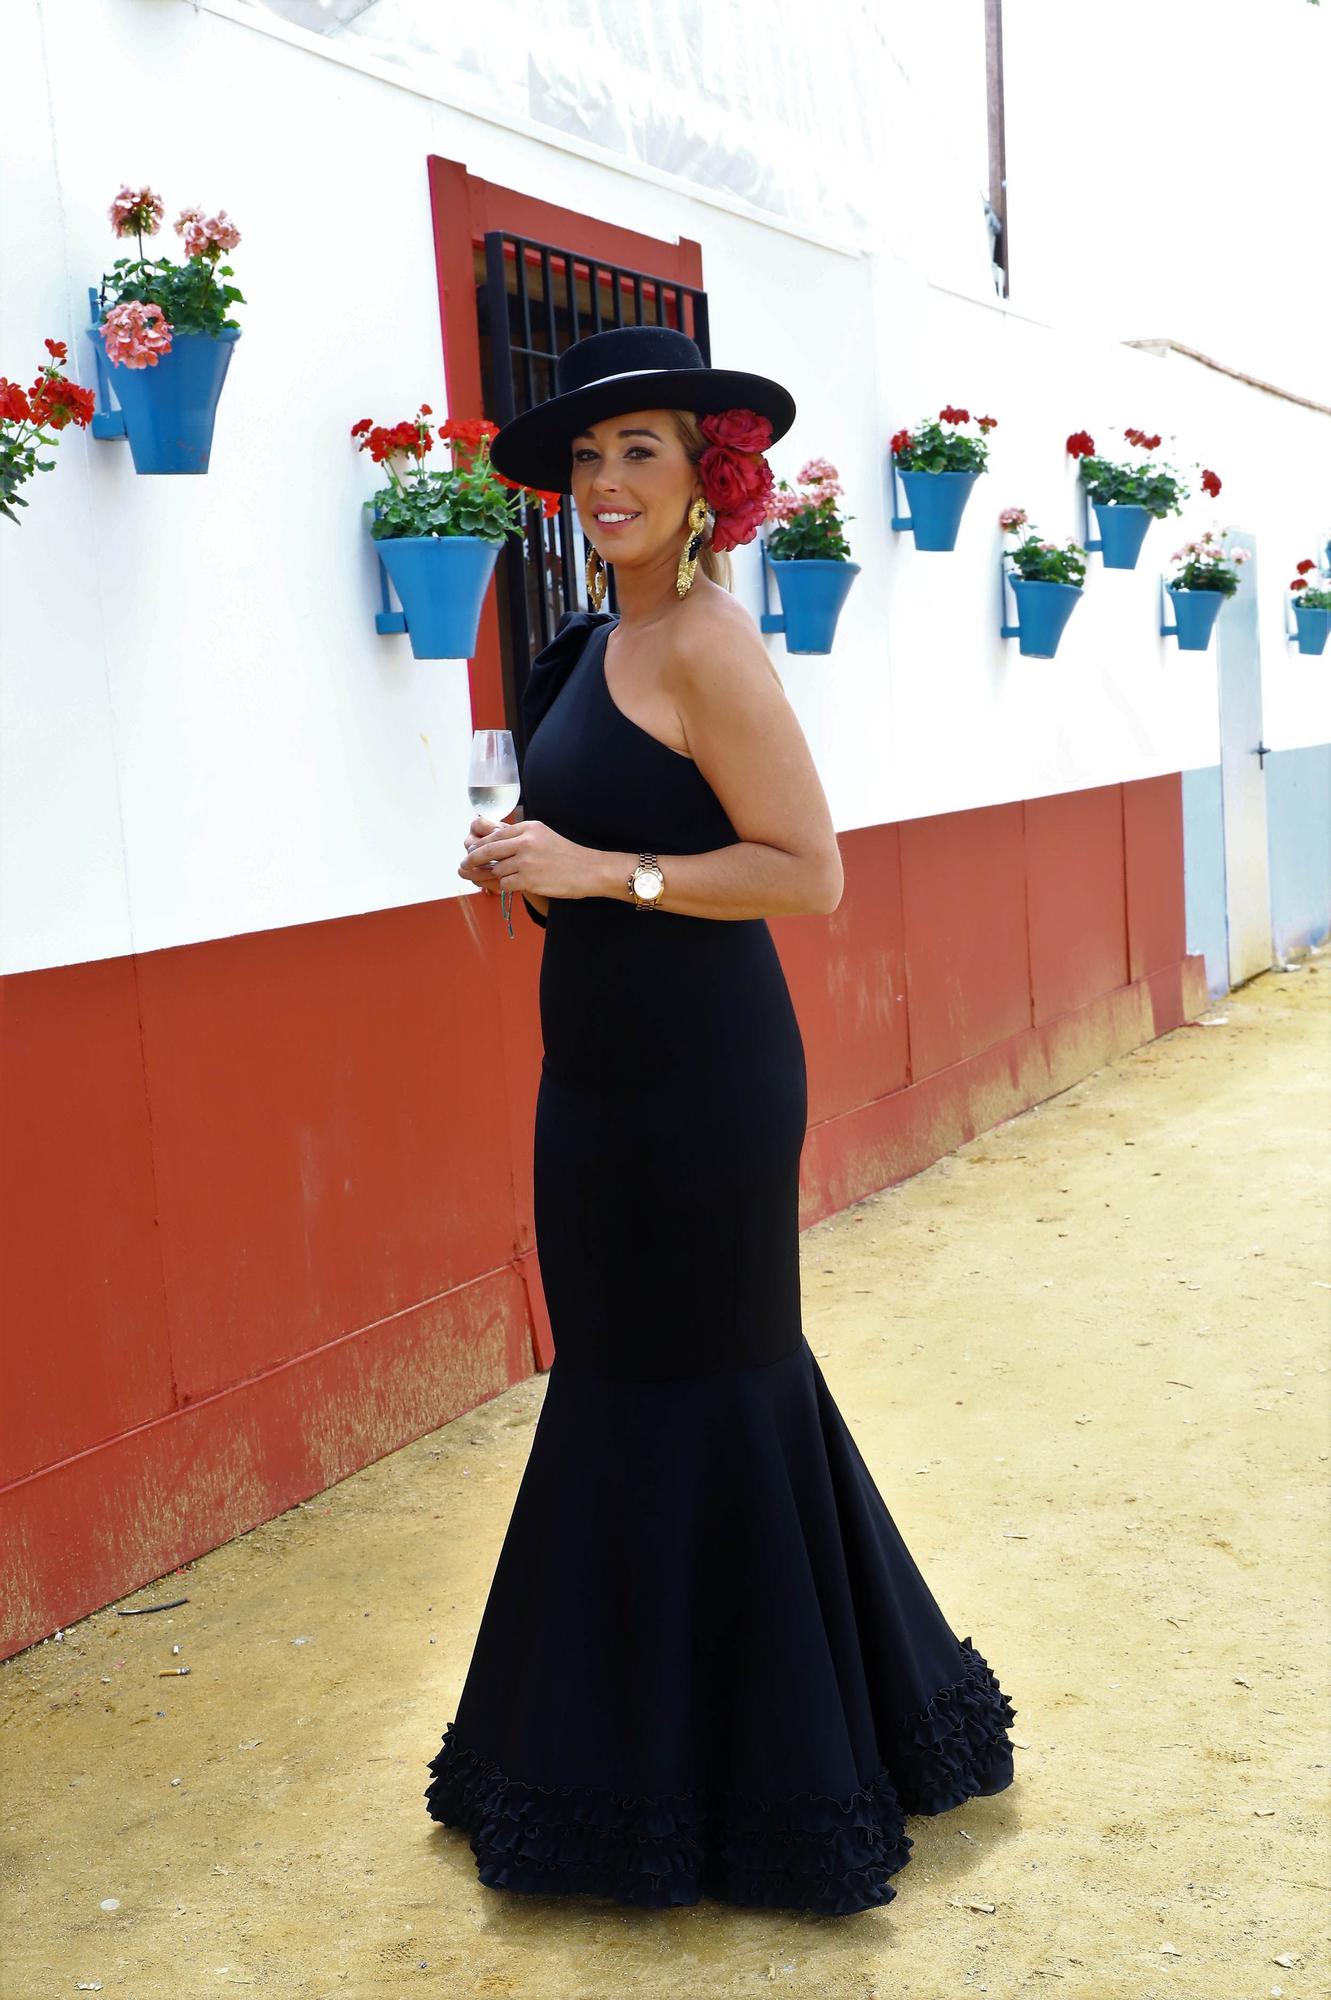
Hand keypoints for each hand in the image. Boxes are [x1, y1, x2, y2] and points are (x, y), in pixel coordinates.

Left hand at [459, 813, 592, 900]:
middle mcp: (525, 841)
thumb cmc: (567, 854)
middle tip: (464, 864)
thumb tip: (494, 842)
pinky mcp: (529, 879)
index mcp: (528, 828)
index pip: (496, 835)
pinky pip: (506, 884)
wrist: (589, 870)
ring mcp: (526, 861)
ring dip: (498, 875)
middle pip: (488, 850)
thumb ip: (521, 836)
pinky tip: (516, 885)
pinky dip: (507, 886)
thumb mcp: (544, 835)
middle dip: (473, 859)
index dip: (481, 845)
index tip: (471, 851)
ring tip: (504, 877)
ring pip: (497, 869)